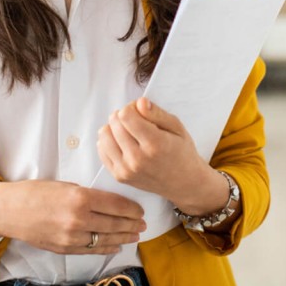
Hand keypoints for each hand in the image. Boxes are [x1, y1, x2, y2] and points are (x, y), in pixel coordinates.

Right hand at [0, 180, 145, 254]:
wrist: (9, 210)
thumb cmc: (35, 192)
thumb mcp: (65, 185)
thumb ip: (87, 194)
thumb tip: (108, 201)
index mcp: (80, 198)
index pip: (115, 204)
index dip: (131, 208)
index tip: (140, 209)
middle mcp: (78, 219)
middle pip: (114, 223)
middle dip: (132, 224)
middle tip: (143, 224)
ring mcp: (71, 236)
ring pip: (106, 239)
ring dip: (123, 237)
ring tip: (135, 235)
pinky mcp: (65, 248)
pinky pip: (91, 250)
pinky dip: (106, 248)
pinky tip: (116, 245)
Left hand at [97, 98, 227, 214]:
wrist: (183, 183)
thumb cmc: (182, 152)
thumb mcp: (177, 127)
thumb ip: (157, 113)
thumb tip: (139, 102)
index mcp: (155, 144)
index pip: (126, 115)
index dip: (131, 107)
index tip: (140, 111)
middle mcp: (138, 158)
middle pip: (114, 123)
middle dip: (122, 116)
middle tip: (135, 121)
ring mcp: (126, 169)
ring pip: (104, 136)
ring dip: (113, 128)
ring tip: (128, 131)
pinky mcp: (119, 176)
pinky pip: (102, 150)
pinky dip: (109, 141)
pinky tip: (122, 142)